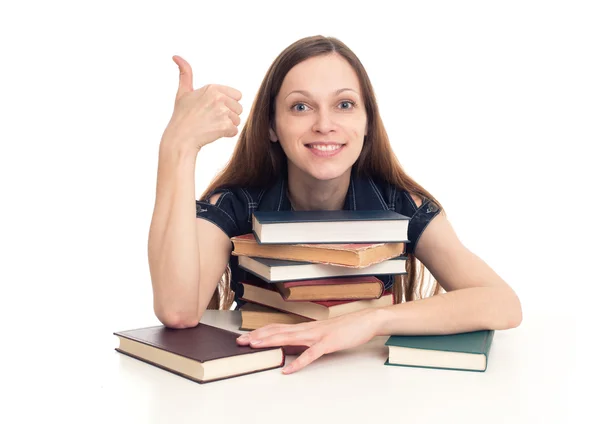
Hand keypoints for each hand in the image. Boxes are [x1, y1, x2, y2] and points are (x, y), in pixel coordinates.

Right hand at [161, 55, 242, 152]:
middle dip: (228, 115)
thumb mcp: (183, 92)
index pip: (237, 96)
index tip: (212, 108)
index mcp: (212, 88)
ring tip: (210, 126)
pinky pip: (234, 131)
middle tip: (210, 119)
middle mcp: (219, 98)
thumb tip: (176, 56)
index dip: (227, 103)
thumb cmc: (182, 116)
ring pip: (237, 120)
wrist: (180, 138)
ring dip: (227, 125)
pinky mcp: (225, 126)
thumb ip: (185, 73)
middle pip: (239, 108)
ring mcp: (222, 112)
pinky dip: (226, 134)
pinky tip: (212, 133)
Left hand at [236, 308, 382, 373]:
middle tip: (241, 341)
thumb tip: (294, 343)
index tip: (246, 336)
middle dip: (259, 337)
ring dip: (271, 342)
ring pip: (290, 339)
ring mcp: (318, 336)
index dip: (262, 332)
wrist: (366, 321)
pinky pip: (311, 355)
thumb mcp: (322, 332)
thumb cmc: (345, 328)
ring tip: (255, 347)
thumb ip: (308, 337)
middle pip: (279, 331)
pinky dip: (298, 362)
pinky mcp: (328, 344)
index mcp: (306, 327)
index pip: (279, 328)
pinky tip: (287, 369)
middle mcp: (308, 329)